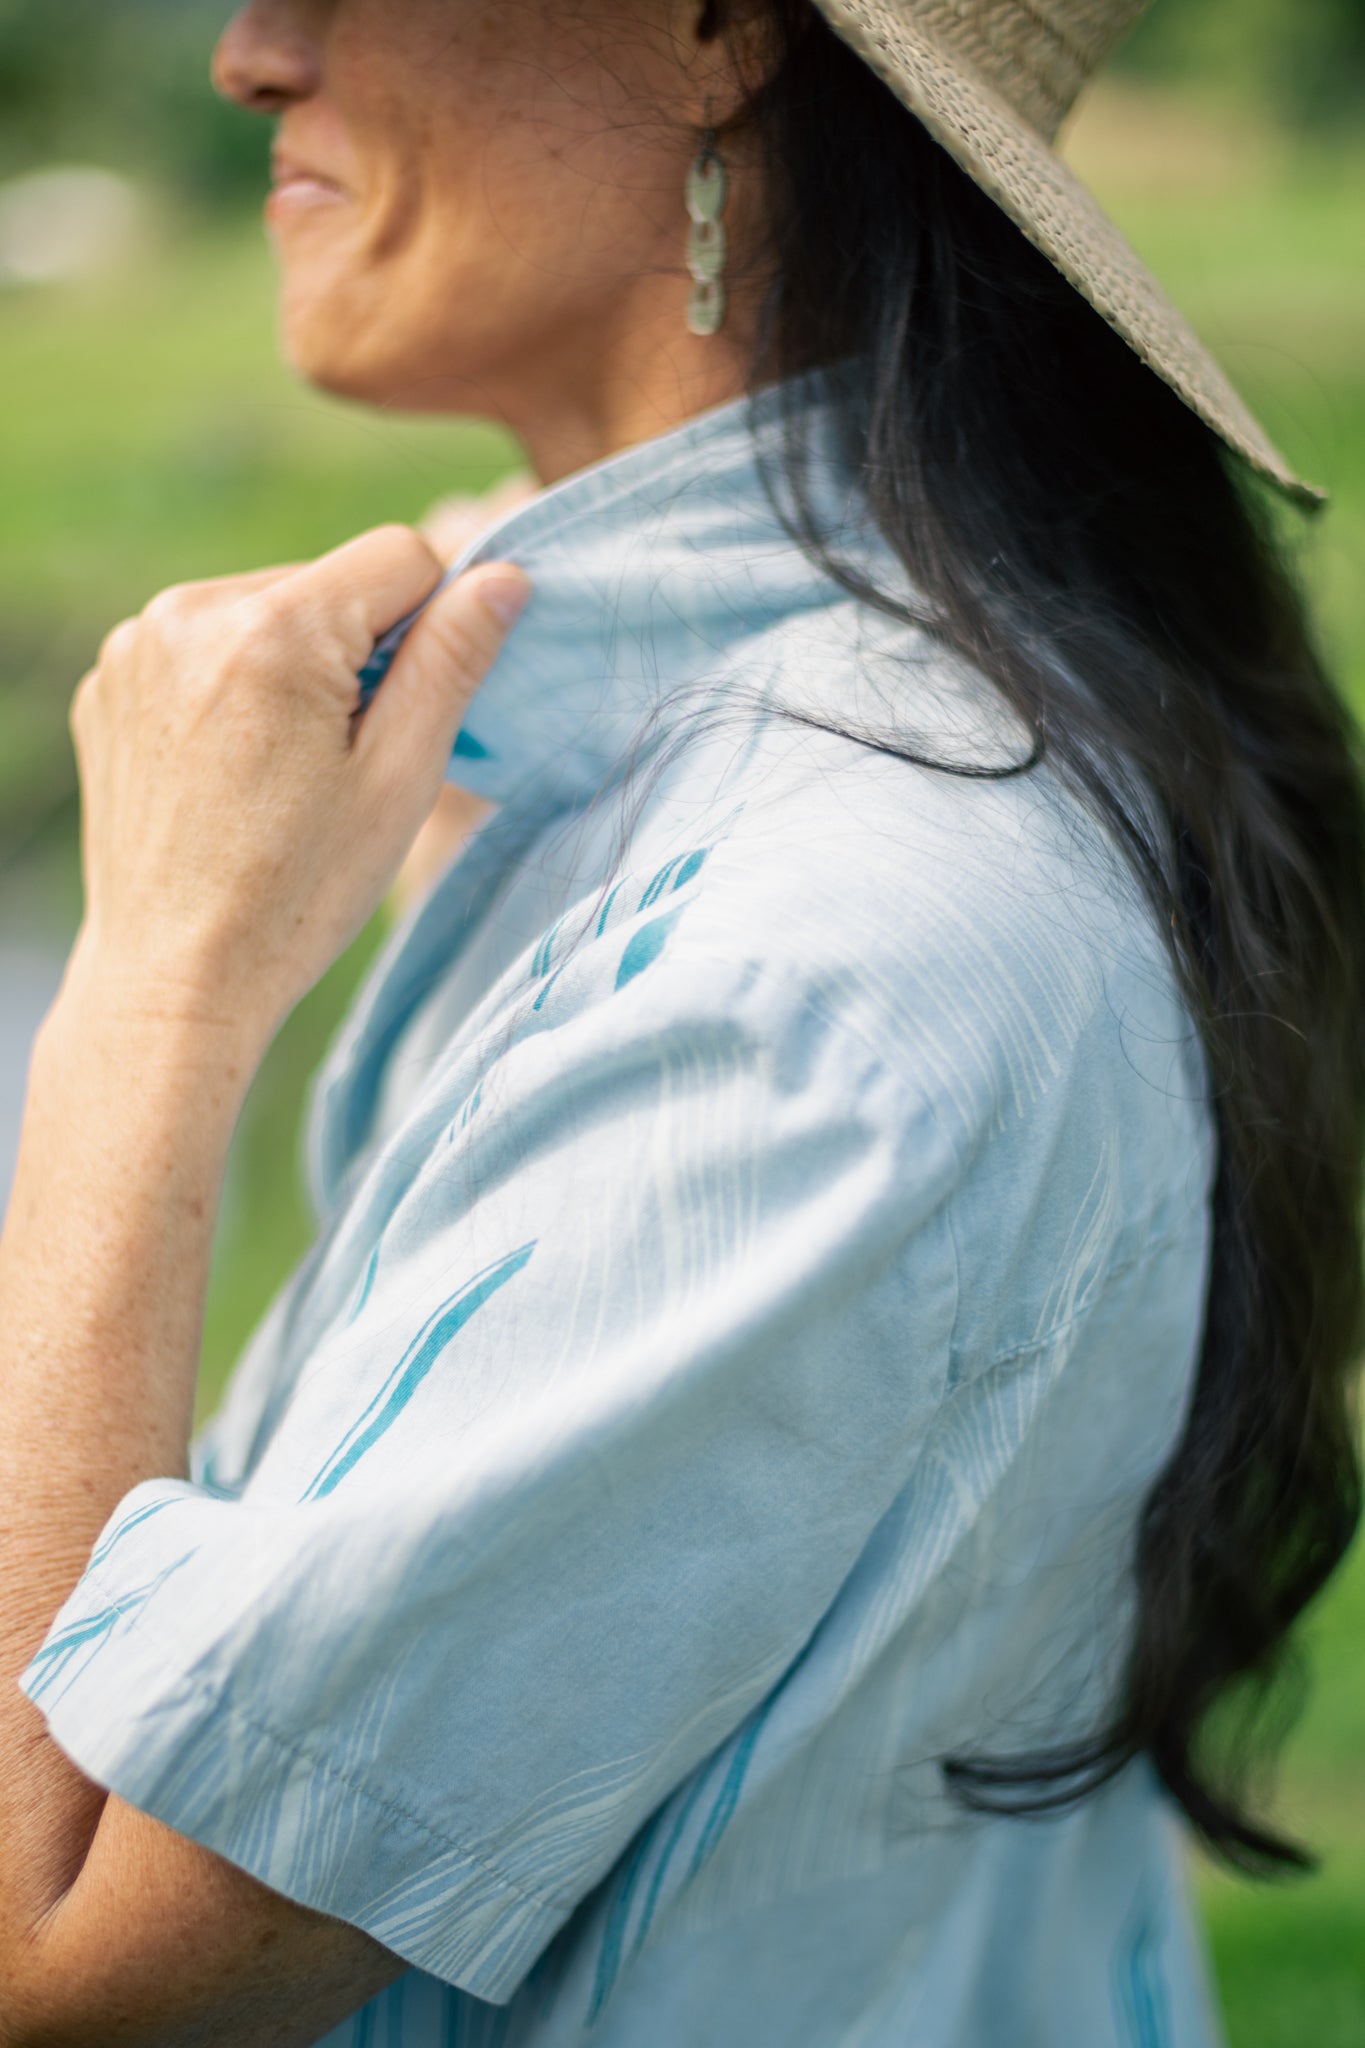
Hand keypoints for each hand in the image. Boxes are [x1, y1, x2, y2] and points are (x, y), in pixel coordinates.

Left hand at [68, 527, 530, 1051]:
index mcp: (273, 631)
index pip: (399, 558)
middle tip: (341, 762)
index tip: (406, 715)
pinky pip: (203, 646)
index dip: (429, 629)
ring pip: (265, 612)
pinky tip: (230, 770)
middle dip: (352, 653)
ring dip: (290, 668)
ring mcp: (136, 644)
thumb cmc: (297, 894)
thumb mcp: (399, 780)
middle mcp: (190, 612)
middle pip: (327, 585)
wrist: (174, 975)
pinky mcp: (108, 679)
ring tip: (281, 771)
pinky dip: (230, 688)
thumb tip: (504, 575)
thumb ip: (452, 661)